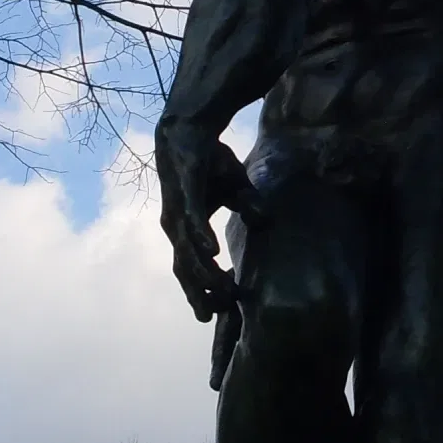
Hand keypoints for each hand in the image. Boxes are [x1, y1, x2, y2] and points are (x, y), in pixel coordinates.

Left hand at [154, 118, 263, 321]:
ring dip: (201, 272)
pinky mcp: (184, 192)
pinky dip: (199, 237)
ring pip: (186, 250)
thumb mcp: (236, 187)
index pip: (191, 266)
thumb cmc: (209, 160)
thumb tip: (265, 223)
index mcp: (186, 228)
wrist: (189, 128)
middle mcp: (176, 225)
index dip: (202, 289)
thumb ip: (249, 206)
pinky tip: (212, 252)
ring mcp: (178, 210)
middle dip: (198, 292)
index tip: (219, 310)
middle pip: (184, 268)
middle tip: (214, 315)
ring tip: (220, 291)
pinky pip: (190, 219)